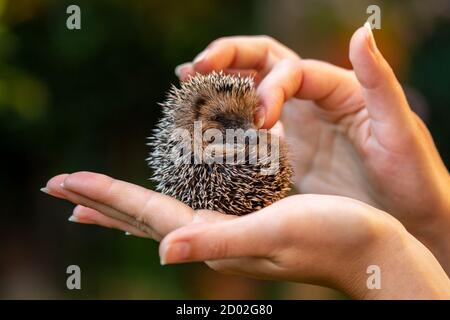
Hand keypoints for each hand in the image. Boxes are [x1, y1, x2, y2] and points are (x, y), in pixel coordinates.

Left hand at [42, 171, 449, 298]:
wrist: (371, 248)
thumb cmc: (335, 238)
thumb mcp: (279, 233)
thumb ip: (222, 242)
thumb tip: (164, 251)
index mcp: (215, 237)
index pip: (145, 214)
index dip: (103, 195)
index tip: (63, 181)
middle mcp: (213, 238)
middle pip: (141, 218)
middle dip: (99, 201)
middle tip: (59, 187)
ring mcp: (227, 231)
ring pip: (160, 214)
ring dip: (124, 203)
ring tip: (94, 199)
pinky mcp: (244, 220)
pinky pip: (190, 208)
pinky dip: (164, 200)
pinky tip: (161, 197)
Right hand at [175, 26, 449, 271]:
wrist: (409, 217)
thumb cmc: (413, 176)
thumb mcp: (400, 129)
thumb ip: (380, 81)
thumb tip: (361, 31)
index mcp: (339, 87)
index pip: (291, 70)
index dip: (269, 87)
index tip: (261, 121)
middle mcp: (313, 98)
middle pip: (263, 62)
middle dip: (228, 59)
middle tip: (195, 70)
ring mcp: (297, 122)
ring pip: (250, 88)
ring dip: (219, 83)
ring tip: (187, 85)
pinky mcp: (287, 148)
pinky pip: (250, 126)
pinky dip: (226, 119)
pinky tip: (202, 123)